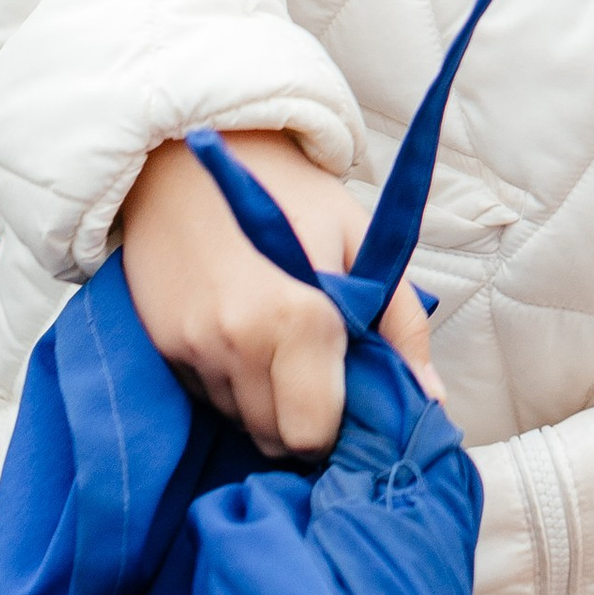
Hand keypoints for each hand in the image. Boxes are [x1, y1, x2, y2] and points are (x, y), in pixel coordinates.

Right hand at [118, 126, 439, 461]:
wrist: (191, 155)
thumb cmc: (291, 194)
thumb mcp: (361, 239)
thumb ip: (400, 323)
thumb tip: (431, 400)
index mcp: (299, 318)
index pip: (314, 433)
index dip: (336, 423)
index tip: (346, 391)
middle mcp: (240, 341)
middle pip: (275, 439)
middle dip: (301, 417)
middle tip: (316, 368)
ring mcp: (194, 346)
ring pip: (239, 420)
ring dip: (264, 400)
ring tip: (276, 340)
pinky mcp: (162, 344)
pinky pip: (205, 395)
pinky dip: (228, 380)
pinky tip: (239, 332)